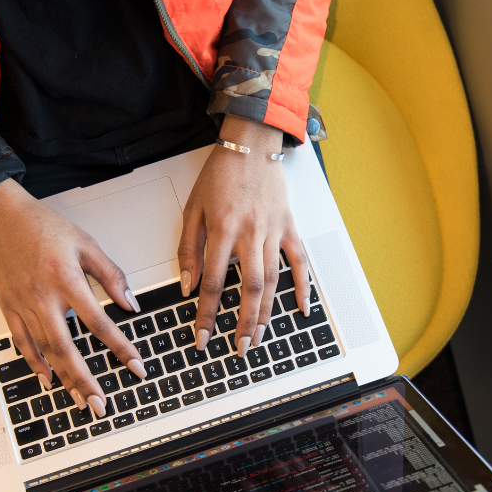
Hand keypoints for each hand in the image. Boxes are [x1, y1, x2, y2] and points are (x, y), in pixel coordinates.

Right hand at [0, 179, 145, 416]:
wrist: (3, 215)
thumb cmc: (44, 226)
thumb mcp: (86, 243)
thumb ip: (111, 274)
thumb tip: (130, 304)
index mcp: (66, 279)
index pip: (99, 322)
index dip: (119, 347)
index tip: (136, 366)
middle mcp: (42, 296)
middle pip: (67, 348)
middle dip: (85, 380)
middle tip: (100, 404)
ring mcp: (23, 304)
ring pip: (45, 350)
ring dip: (63, 378)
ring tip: (79, 399)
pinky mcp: (9, 307)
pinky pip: (21, 342)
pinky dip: (35, 363)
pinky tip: (48, 379)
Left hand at [178, 116, 311, 357]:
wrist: (252, 143)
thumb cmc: (220, 174)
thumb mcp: (192, 209)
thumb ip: (189, 249)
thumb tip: (188, 286)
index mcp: (223, 230)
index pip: (214, 283)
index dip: (208, 314)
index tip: (203, 337)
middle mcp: (251, 234)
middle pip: (250, 289)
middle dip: (244, 323)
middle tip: (239, 348)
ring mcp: (274, 231)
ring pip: (274, 280)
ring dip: (267, 313)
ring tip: (260, 337)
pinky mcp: (290, 227)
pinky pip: (300, 262)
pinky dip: (303, 287)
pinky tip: (301, 309)